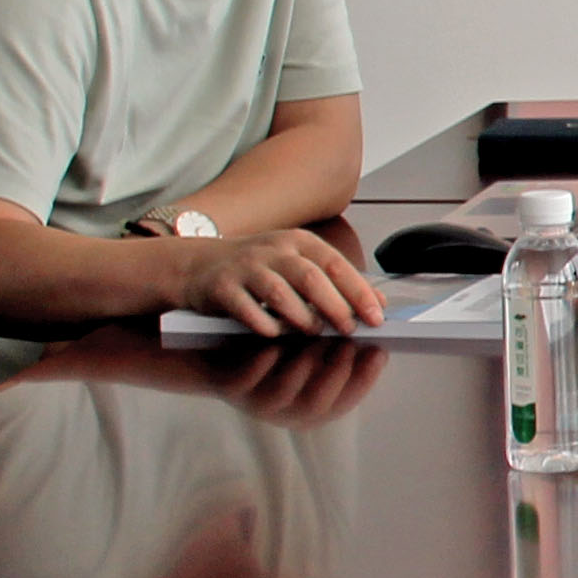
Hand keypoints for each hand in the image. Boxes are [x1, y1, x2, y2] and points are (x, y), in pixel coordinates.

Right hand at [177, 225, 384, 336]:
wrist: (197, 266)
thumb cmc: (256, 270)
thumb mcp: (298, 266)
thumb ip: (337, 282)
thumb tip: (379, 302)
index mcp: (299, 243)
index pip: (336, 264)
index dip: (359, 292)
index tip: (377, 316)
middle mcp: (273, 250)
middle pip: (312, 278)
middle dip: (335, 307)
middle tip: (348, 329)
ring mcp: (246, 267)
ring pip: (281, 293)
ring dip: (302, 318)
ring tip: (313, 331)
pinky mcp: (221, 286)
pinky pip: (247, 309)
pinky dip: (265, 325)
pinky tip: (275, 334)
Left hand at [205, 337, 386, 428]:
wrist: (214, 353)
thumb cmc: (270, 347)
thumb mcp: (305, 348)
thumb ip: (337, 342)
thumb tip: (377, 319)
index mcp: (311, 407)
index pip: (346, 401)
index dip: (364, 379)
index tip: (379, 351)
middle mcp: (286, 412)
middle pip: (318, 404)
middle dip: (337, 374)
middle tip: (350, 343)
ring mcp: (256, 404)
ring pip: (284, 395)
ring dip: (303, 368)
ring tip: (316, 340)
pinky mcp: (229, 390)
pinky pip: (246, 383)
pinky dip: (261, 365)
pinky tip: (274, 345)